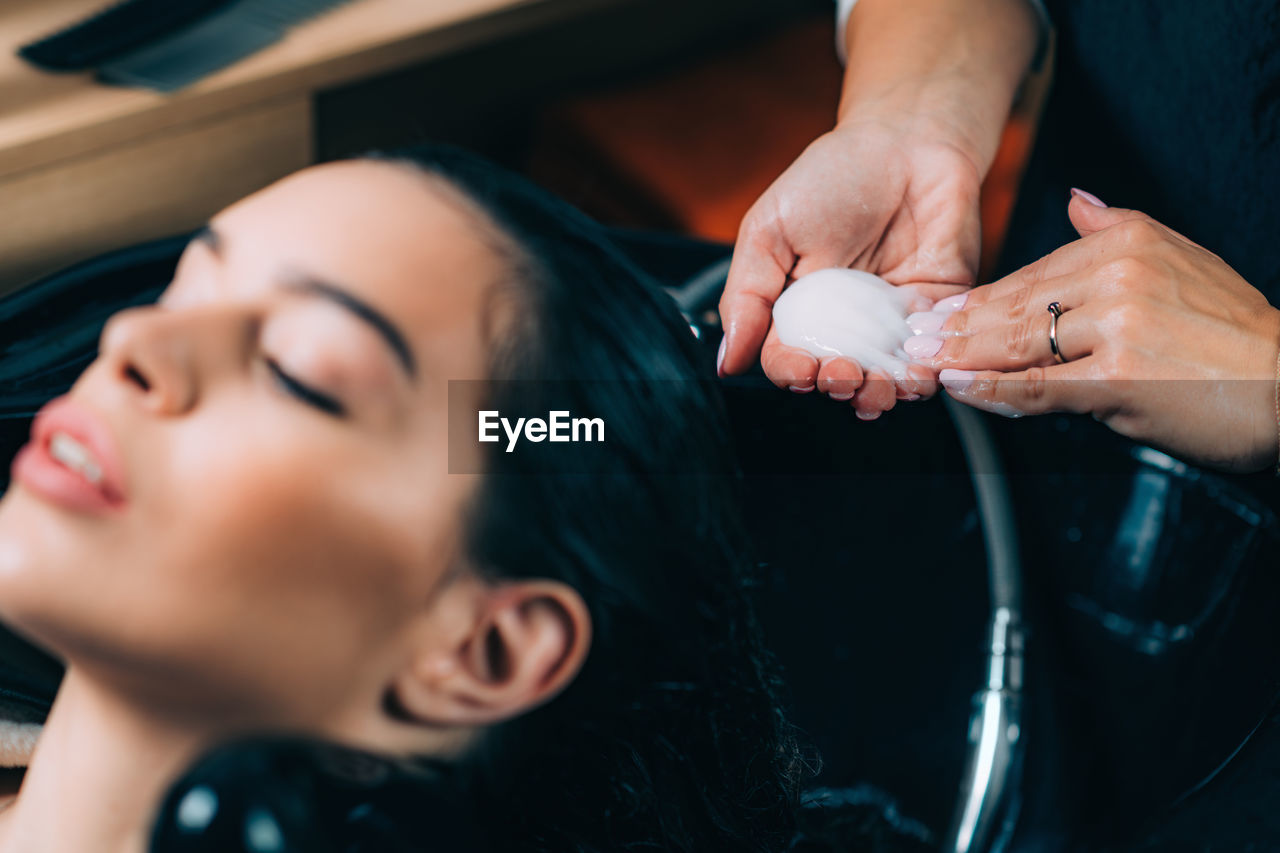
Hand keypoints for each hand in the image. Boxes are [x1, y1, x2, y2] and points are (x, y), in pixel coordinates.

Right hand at [717, 115, 979, 418]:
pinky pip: (932, 355)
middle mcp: (843, 325)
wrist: (907, 140)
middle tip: (843, 375)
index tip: (801, 369)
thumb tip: (726, 362)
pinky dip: (925, 373)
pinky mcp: (936, 311)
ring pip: (884, 379)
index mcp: (797, 311)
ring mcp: (890, 323)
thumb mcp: (768, 231)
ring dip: (881, 393)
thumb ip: (746, 297)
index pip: (787, 361)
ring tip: (880, 387)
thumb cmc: (830, 177)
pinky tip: (918, 371)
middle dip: (839, 387)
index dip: (792, 374)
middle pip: (836, 379)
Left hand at [905, 191, 1279, 471]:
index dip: (981, 297)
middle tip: (915, 339)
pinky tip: (961, 388)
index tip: (942, 312)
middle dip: (958, 326)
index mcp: (1127, 242)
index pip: (1035, 273)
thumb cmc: (1233, 332)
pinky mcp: (1117, 376)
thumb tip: (1076, 199)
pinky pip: (1038, 386)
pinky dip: (993, 389)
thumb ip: (1119, 227)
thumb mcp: (1181, 256)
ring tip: (925, 363)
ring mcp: (1116, 325)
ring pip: (1018, 342)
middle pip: (1017, 304)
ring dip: (962, 355)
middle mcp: (1118, 274)